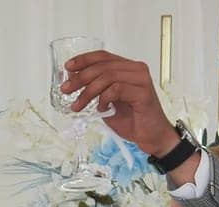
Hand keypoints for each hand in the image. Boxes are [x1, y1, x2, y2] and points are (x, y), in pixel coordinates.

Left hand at [61, 50, 177, 156]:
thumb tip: (72, 79)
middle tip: (66, 89)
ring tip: (78, 105)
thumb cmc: (133, 121)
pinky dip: (104, 99)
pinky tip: (101, 109)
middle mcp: (136, 70)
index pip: (103, 56)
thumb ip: (94, 90)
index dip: (84, 60)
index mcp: (128, 68)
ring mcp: (141, 80)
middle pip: (103, 66)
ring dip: (88, 91)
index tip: (68, 67)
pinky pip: (117, 89)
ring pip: (108, 76)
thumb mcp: (107, 103)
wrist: (153, 138)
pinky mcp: (143, 93)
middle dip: (80, 77)